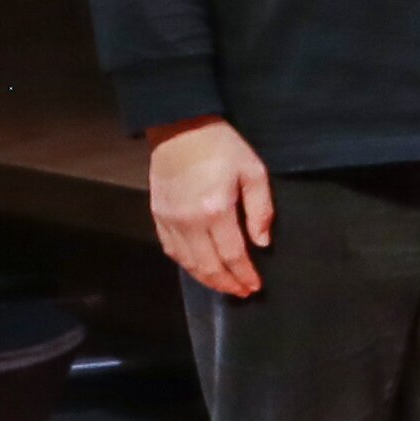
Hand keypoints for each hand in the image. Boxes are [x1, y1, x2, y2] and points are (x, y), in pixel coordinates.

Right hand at [146, 119, 276, 299]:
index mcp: (216, 210)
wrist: (180, 128)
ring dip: (206, 279)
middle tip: (242, 293)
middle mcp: (189, 220)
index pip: (232, 255)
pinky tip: (199, 268)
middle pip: (207, 265)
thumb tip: (263, 243)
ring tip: (224, 286)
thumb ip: (261, 210)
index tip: (255, 286)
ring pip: (186, 262)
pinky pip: (170, 249)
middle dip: (227, 283)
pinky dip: (186, 264)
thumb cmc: (222, 147)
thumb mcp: (253, 172)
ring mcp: (169, 219)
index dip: (244, 274)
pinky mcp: (157, 215)